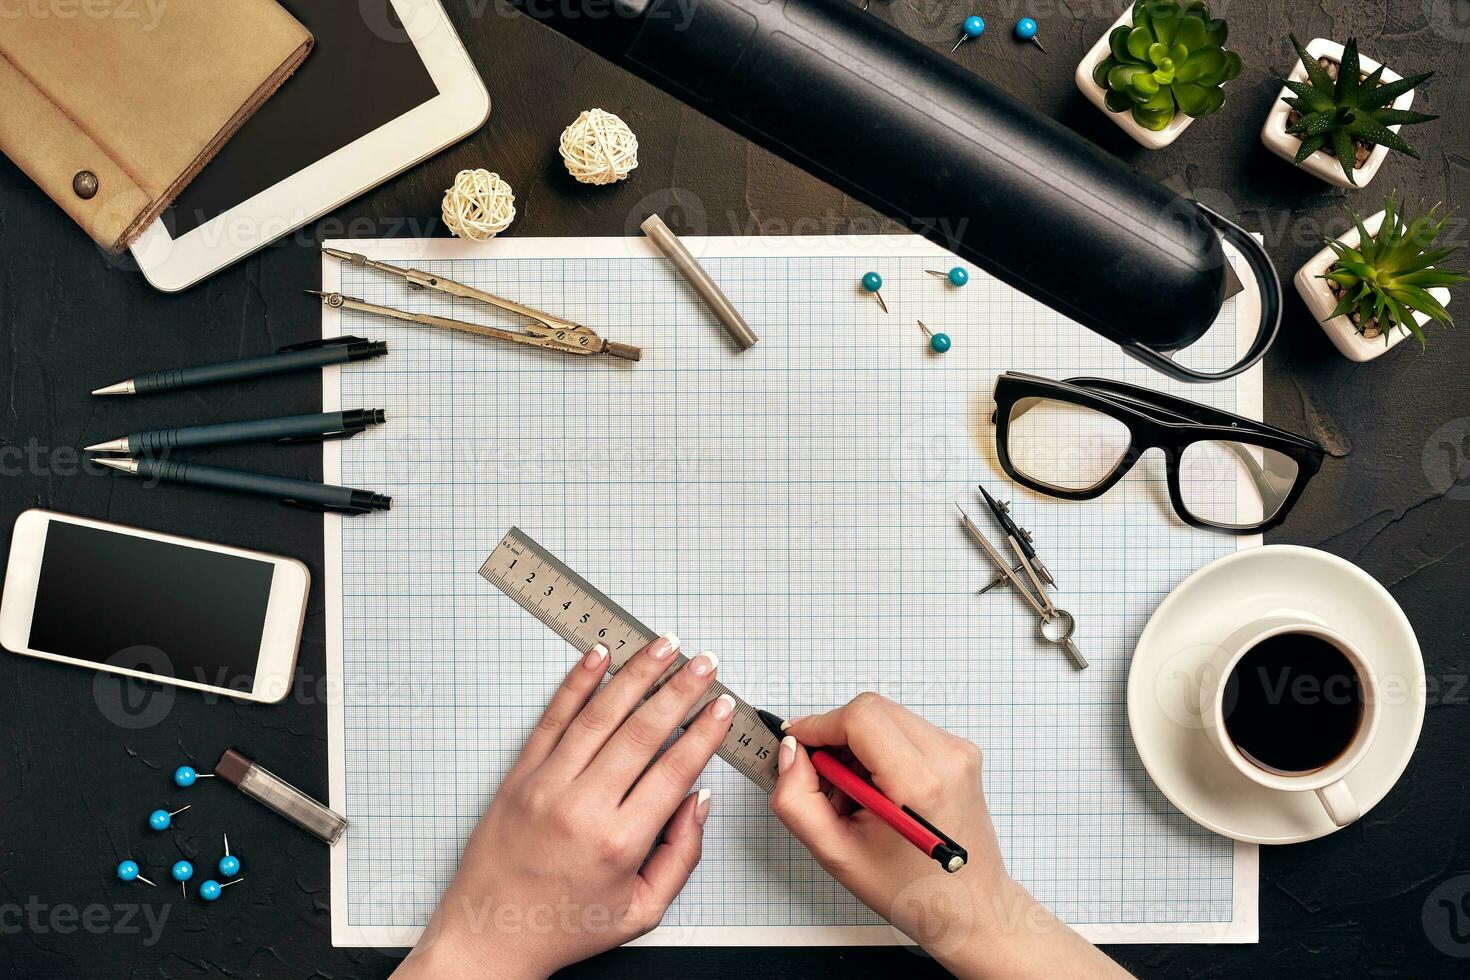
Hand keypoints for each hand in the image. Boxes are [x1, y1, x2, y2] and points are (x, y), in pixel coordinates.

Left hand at [394, 635, 732, 979]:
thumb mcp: (640, 910)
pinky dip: (577, 682)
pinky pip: (552, 718)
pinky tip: (598, 656)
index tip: (722, 706)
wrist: (489, 935)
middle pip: (642, 731)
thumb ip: (680, 856)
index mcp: (618, 843)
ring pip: (599, 714)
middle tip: (705, 663)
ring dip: (636, 673)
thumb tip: (698, 800)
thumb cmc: (564, 926)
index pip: (674, 770)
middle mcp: (582, 807)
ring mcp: (546, 785)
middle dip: (680, 690)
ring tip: (663, 645)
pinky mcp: (519, 776)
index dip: (704, 733)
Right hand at [770, 693, 1129, 979]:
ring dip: (857, 745)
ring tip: (854, 795)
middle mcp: (946, 757)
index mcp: (919, 783)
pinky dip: (880, 750)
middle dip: (836, 736)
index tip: (796, 744)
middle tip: (825, 780)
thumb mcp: (837, 854)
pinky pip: (904, 729)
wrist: (971, 907)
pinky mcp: (960, 751)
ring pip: (886, 717)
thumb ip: (799, 800)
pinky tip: (877, 790)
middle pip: (871, 710)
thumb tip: (789, 753)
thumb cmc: (912, 890)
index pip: (858, 717)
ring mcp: (959, 750)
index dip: (819, 726)